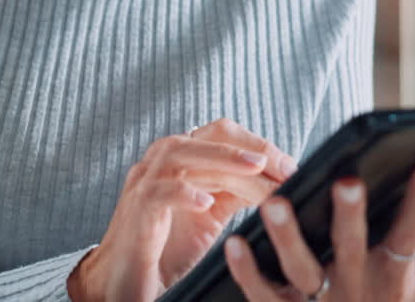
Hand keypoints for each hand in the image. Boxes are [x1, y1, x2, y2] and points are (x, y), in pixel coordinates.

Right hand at [68, 119, 296, 301]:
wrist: (123, 282)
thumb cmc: (167, 248)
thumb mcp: (211, 213)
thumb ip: (236, 191)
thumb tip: (280, 179)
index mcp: (181, 160)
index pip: (221, 132)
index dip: (258, 144)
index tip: (290, 167)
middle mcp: (161, 163)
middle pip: (206, 134)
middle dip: (249, 147)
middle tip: (282, 167)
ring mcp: (145, 185)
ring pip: (182, 154)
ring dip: (222, 159)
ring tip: (255, 170)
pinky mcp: (136, 214)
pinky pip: (157, 194)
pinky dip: (183, 194)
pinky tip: (207, 203)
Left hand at [224, 163, 414, 301]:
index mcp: (397, 277)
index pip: (413, 234)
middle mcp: (358, 289)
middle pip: (353, 250)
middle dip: (352, 217)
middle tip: (348, 180)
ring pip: (302, 270)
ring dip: (287, 238)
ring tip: (274, 202)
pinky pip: (263, 296)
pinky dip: (248, 271)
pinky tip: (233, 242)